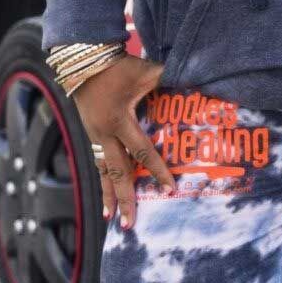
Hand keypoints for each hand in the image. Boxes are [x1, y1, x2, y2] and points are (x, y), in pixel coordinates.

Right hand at [72, 56, 173, 226]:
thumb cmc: (120, 65)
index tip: (170, 189)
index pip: (142, 152)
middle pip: (117, 173)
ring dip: (108, 195)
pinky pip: (97, 161)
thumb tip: (197, 84)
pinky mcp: (89, 133)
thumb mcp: (146, 72)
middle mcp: (104, 133)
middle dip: (125, 200)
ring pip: (103, 171)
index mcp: (120, 120)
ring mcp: (93, 135)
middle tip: (130, 225)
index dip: (158, 171)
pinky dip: (102, 179)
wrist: (84, 57)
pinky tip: (105, 195)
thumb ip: (169, 80)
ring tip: (111, 218)